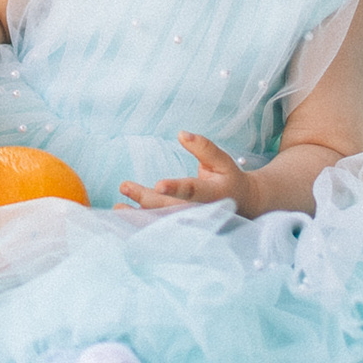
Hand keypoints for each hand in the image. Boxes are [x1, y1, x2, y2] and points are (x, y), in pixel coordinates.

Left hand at [119, 131, 252, 216]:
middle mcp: (201, 213)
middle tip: (124, 186)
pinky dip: (141, 224)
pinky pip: (160, 228)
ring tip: (117, 207)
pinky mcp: (183, 229)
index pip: (192, 191)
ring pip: (163, 222)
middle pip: (171, 208)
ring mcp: (191, 224)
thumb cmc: (230, 179)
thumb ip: (203, 148)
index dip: (176, 188)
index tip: (159, 184)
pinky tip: (124, 215)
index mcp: (213, 195)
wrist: (244, 207)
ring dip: (138, 217)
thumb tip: (182, 134)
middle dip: (146, 199)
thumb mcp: (222, 161)